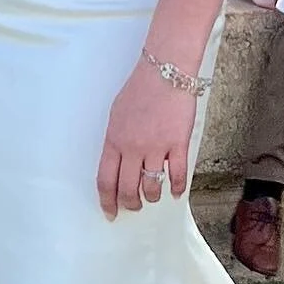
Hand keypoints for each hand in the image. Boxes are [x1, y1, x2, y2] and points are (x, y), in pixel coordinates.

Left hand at [96, 61, 197, 219]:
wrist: (165, 71)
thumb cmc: (141, 89)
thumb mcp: (117, 114)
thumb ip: (116, 140)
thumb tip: (117, 163)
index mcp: (114, 139)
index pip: (106, 180)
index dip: (107, 201)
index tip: (110, 212)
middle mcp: (133, 147)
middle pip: (128, 189)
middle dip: (130, 204)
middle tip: (134, 206)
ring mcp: (156, 147)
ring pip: (152, 187)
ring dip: (152, 196)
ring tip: (154, 195)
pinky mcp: (178, 144)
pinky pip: (177, 176)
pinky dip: (176, 188)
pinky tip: (175, 191)